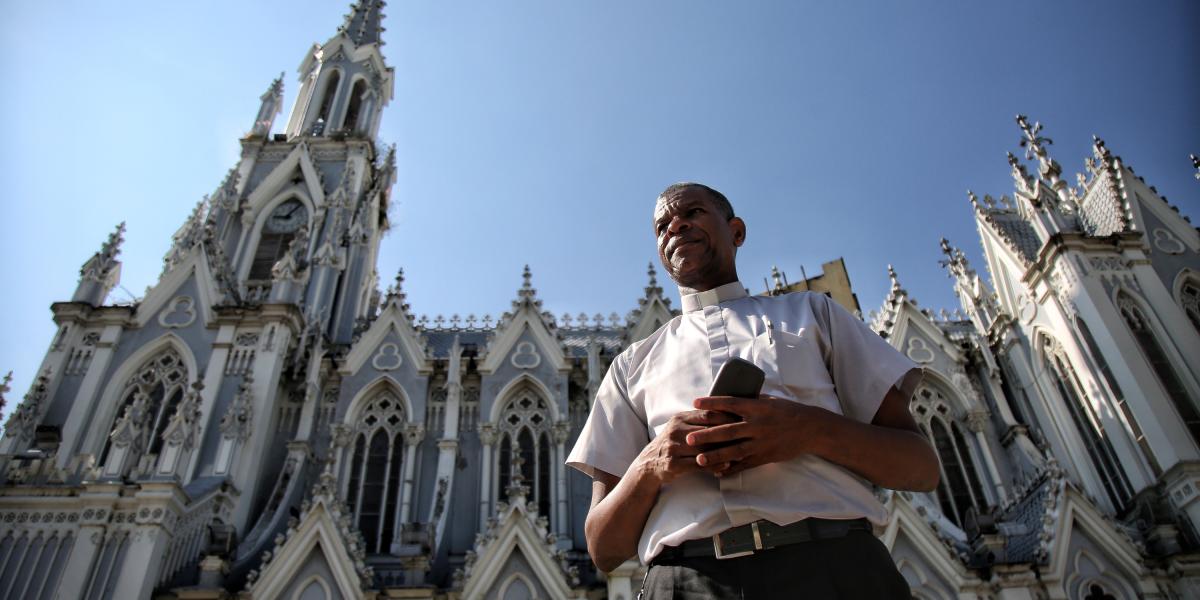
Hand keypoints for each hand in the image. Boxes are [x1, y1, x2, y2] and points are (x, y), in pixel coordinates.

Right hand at [631, 409, 740, 484]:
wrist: (649, 463)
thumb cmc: (672, 443)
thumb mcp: (680, 426)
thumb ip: (698, 420)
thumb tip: (725, 410)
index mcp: (679, 418)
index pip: (707, 414)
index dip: (726, 416)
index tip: (744, 418)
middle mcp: (675, 430)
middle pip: (707, 430)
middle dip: (728, 434)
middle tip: (747, 436)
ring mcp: (673, 448)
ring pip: (704, 448)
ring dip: (723, 452)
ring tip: (740, 453)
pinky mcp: (673, 464)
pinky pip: (698, 464)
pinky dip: (713, 465)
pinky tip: (725, 466)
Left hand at [687, 395, 834, 476]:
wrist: (811, 429)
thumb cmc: (788, 411)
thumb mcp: (769, 401)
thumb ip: (749, 401)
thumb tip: (728, 399)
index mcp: (757, 407)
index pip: (730, 404)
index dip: (712, 403)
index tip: (695, 403)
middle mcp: (758, 425)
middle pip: (728, 431)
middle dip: (707, 436)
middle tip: (689, 439)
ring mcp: (761, 442)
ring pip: (734, 451)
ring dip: (715, 456)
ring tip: (699, 460)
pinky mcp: (765, 456)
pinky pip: (745, 464)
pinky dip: (731, 468)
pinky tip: (717, 472)